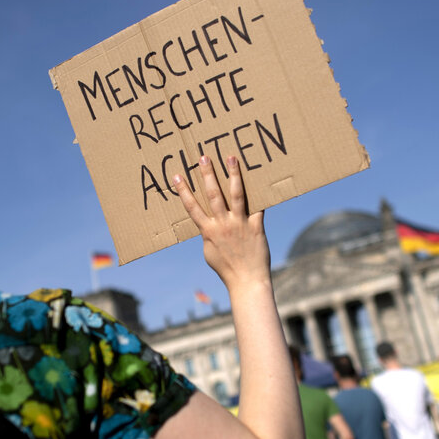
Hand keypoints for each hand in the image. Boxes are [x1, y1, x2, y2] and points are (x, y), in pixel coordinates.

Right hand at [173, 155, 269, 288]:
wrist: (247, 281)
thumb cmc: (226, 269)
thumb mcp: (209, 253)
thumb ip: (208, 235)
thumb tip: (206, 225)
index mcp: (208, 231)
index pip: (192, 207)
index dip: (183, 191)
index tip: (177, 176)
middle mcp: (223, 224)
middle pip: (213, 194)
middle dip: (208, 174)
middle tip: (204, 157)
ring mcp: (240, 224)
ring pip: (236, 194)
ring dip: (232, 174)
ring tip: (231, 158)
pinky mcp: (256, 226)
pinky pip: (259, 207)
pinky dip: (260, 194)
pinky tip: (261, 179)